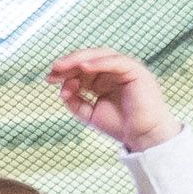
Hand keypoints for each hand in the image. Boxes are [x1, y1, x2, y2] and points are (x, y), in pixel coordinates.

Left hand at [50, 52, 178, 151]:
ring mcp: (126, 69)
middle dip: (69, 63)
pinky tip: (84, 67)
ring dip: (80, 59)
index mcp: (104, 79)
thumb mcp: (90, 114)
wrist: (143, 137)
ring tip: (63, 66)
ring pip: (100, 55)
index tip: (49, 79)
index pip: (81, 68)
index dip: (65, 71)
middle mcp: (114, 71)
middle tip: (53, 70)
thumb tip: (62, 89)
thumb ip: (75, 102)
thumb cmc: (121, 126)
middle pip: (89, 58)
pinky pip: (116, 61)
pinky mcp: (136, 70)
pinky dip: (99, 62)